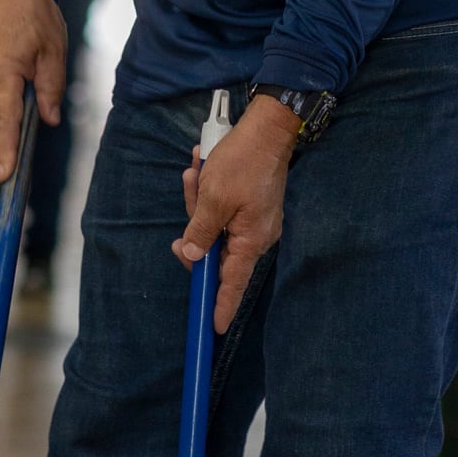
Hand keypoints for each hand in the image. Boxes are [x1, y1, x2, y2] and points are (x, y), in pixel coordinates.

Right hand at [0, 0, 68, 184]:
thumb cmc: (32, 10)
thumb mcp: (54, 47)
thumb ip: (51, 86)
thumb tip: (48, 118)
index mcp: (5, 73)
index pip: (5, 122)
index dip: (7, 150)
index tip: (5, 176)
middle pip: (8, 109)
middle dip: (28, 105)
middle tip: (44, 68)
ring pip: (5, 95)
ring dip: (22, 86)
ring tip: (36, 49)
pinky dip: (13, 77)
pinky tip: (24, 50)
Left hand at [172, 95, 299, 333]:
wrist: (267, 129)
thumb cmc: (242, 163)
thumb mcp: (213, 199)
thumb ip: (200, 232)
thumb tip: (190, 256)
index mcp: (250, 240)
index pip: (233, 283)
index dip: (221, 305)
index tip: (213, 327)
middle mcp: (255, 236)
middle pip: (215, 250)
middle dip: (195, 227)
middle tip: (190, 198)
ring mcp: (254, 221)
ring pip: (215, 226)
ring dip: (199, 201)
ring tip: (195, 172)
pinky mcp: (250, 205)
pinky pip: (222, 209)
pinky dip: (208, 192)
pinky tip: (201, 169)